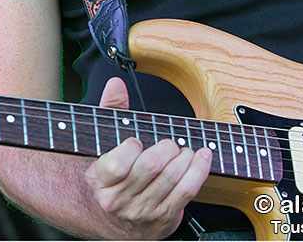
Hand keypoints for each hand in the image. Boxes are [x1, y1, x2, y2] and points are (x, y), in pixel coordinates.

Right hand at [84, 78, 211, 239]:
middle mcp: (119, 200)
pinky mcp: (164, 217)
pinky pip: (188, 191)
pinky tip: (202, 156)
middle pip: (151, 166)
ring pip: (172, 178)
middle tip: (169, 142)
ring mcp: (142, 211)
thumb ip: (111, 109)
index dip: (131, 148)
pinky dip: (199, 169)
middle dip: (166, 147)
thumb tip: (116, 84)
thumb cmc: (115, 172)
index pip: (117, 165)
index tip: (136, 141)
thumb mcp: (106, 141)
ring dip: (185, 156)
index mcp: (100, 180)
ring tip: (184, 149)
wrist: (118, 217)